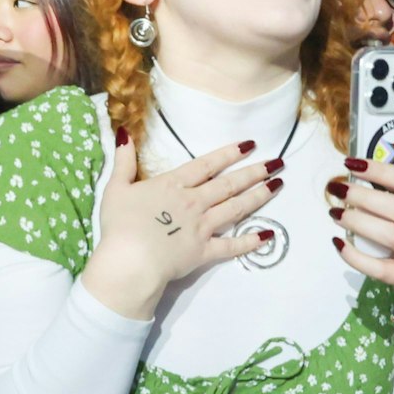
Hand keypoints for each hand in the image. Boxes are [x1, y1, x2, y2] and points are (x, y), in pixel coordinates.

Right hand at [81, 131, 279, 318]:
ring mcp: (202, 227)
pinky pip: (231, 246)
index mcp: (172, 185)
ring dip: (258, 196)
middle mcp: (193, 202)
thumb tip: (125, 132)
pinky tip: (268, 235)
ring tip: (277, 185)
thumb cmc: (120, 225)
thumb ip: (123, 161)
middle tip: (277, 163)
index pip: (205, 165)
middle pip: (228, 184)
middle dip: (253, 172)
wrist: (130, 261)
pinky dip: (250, 241)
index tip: (250, 145)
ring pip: (235, 208)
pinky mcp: (204, 252)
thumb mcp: (116, 188)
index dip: (228, 154)